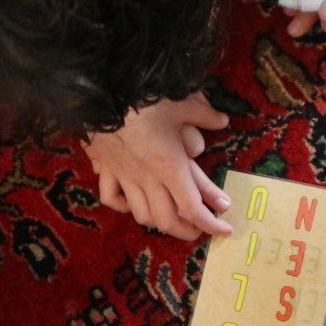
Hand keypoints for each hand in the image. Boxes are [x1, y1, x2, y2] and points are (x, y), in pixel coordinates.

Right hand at [84, 94, 232, 240]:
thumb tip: (223, 120)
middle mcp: (148, 179)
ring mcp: (125, 176)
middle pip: (167, 220)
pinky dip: (123, 205)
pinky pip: (111, 197)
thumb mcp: (180, 103)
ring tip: (172, 221)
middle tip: (200, 228)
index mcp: (170, 167)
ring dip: (159, 223)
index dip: (211, 224)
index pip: (193, 208)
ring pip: (141, 214)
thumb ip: (204, 114)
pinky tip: (132, 203)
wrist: (100, 94)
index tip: (225, 229)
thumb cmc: (143, 99)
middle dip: (186, 231)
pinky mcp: (107, 168)